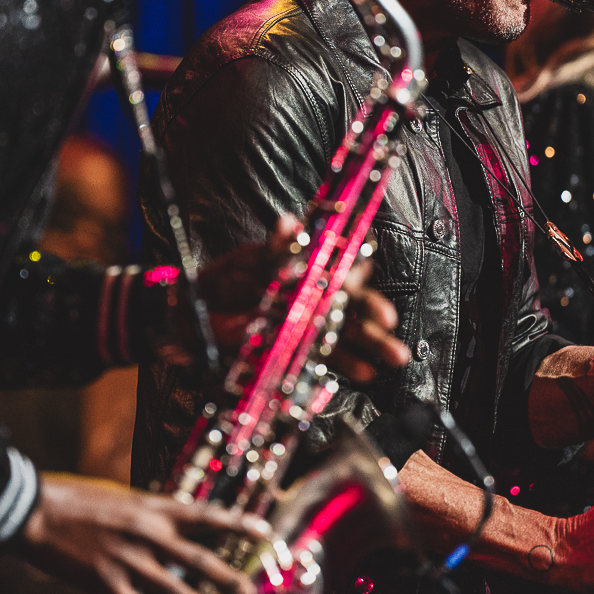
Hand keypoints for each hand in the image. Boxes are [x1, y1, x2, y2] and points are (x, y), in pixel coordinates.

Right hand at [18, 473, 269, 593]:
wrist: (35, 510)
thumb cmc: (74, 499)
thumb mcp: (120, 497)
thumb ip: (146, 514)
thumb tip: (169, 527)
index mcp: (152, 506)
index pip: (205, 515)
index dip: (237, 523)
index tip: (265, 532)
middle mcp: (148, 532)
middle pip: (199, 558)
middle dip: (227, 576)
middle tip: (250, 591)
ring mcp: (130, 560)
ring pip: (176, 590)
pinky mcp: (108, 583)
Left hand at [197, 215, 409, 382]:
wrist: (199, 313)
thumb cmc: (225, 279)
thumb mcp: (249, 260)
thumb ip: (274, 247)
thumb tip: (288, 221)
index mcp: (309, 271)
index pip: (342, 271)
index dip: (357, 276)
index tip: (363, 279)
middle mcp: (315, 298)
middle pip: (352, 306)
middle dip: (374, 317)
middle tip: (392, 326)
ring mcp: (308, 326)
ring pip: (346, 334)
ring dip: (371, 346)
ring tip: (393, 358)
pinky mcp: (297, 350)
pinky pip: (325, 358)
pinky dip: (345, 365)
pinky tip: (365, 372)